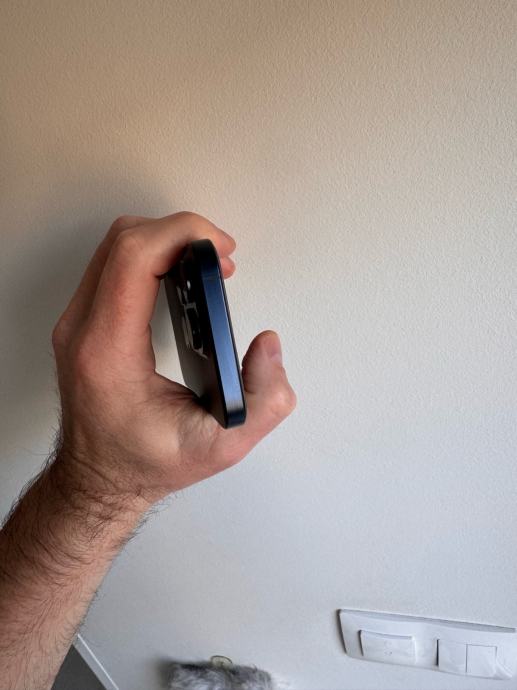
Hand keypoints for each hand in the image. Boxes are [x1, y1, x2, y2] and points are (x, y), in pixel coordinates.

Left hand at [51, 212, 295, 510]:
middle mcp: (83, 331)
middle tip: (221, 258)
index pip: (134, 257)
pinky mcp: (83, 322)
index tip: (221, 250)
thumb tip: (268, 345)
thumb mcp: (220, 446)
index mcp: (109, 352)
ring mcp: (77, 323)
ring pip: (115, 245)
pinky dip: (150, 255)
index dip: (183, 235)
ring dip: (167, 240)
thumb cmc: (146, 462)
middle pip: (124, 239)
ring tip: (206, 264)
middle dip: (182, 233)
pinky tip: (180, 275)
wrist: (100, 479)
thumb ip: (264, 401)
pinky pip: (112, 264)